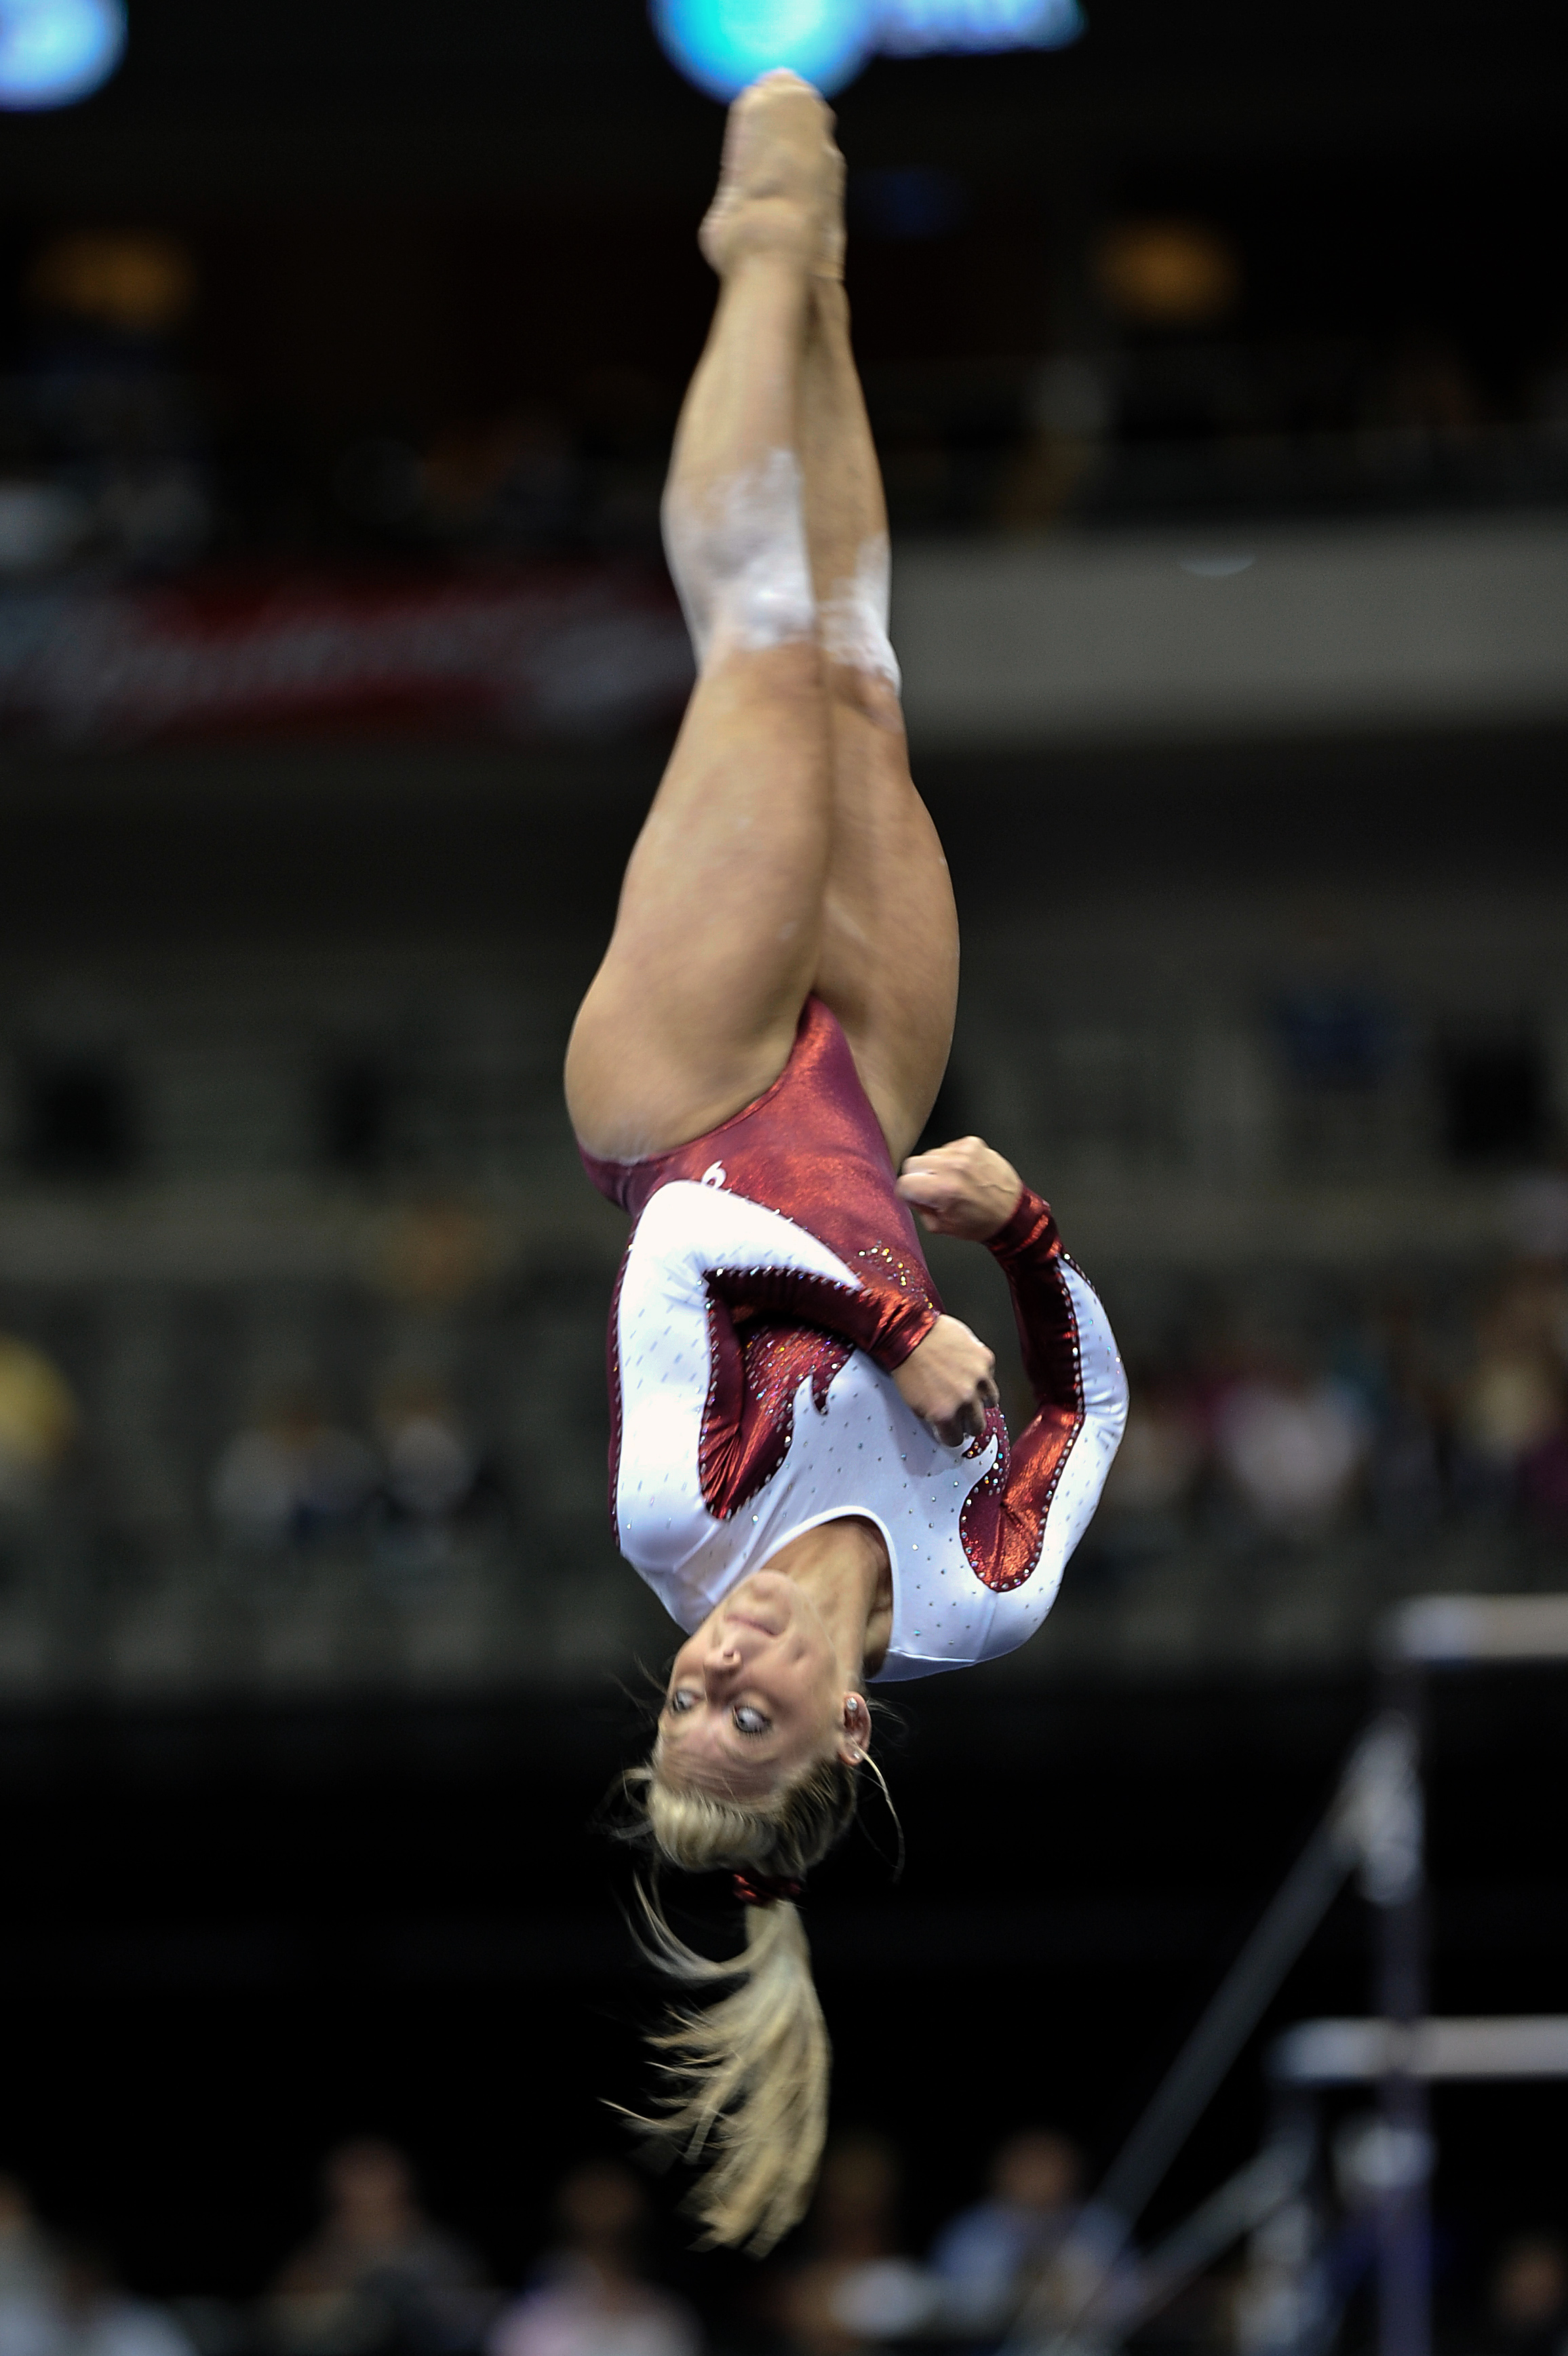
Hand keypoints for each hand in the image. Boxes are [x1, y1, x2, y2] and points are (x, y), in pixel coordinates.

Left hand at [892, 1314, 998, 1445]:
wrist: (910, 1332)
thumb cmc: (907, 1365)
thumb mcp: (914, 1403)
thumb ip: (935, 1418)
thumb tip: (947, 1426)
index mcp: (944, 1413)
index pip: (956, 1439)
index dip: (951, 1435)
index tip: (950, 1430)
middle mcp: (965, 1399)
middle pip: (978, 1426)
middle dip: (968, 1422)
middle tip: (961, 1414)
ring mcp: (979, 1378)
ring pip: (991, 1402)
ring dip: (980, 1399)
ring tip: (967, 1389)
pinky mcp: (986, 1359)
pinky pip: (990, 1376)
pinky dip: (981, 1375)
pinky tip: (966, 1368)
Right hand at [897, 1137, 1021, 1241]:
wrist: (1013, 1212)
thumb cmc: (982, 1222)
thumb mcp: (942, 1227)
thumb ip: (920, 1209)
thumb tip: (911, 1194)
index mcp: (942, 1191)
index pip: (903, 1183)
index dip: (907, 1194)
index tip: (915, 1197)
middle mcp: (952, 1167)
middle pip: (912, 1164)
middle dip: (919, 1178)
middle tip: (935, 1190)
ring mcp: (964, 1152)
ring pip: (929, 1154)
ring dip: (936, 1167)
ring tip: (954, 1181)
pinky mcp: (973, 1144)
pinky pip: (948, 1147)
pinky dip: (952, 1159)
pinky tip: (963, 1172)